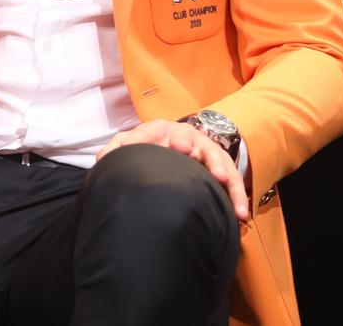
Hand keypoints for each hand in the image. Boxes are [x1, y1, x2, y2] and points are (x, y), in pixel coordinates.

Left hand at [97, 119, 248, 221]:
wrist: (172, 145)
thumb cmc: (148, 146)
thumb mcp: (129, 145)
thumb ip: (116, 150)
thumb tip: (102, 159)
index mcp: (160, 130)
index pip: (155, 132)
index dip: (163, 139)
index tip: (177, 149)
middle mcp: (185, 136)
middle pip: (194, 140)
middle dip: (198, 150)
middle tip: (200, 162)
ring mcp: (205, 151)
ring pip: (218, 158)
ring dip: (223, 172)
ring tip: (224, 184)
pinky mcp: (219, 168)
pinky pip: (232, 180)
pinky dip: (237, 195)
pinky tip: (239, 213)